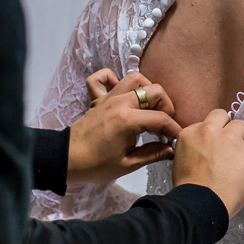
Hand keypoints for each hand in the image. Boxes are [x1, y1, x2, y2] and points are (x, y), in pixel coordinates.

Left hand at [66, 70, 183, 184]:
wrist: (66, 160)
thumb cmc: (95, 165)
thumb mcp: (128, 164)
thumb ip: (153, 154)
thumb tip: (171, 150)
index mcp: (128, 120)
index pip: (161, 118)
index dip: (173, 128)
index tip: (176, 138)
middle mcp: (119, 103)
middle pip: (153, 90)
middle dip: (165, 105)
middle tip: (163, 123)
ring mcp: (107, 98)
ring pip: (133, 78)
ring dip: (146, 88)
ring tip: (148, 106)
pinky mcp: (96, 99)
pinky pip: (101, 78)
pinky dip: (111, 78)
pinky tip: (120, 91)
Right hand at [172, 109, 243, 218]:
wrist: (201, 204)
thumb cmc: (190, 189)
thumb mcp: (181, 160)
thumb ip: (194, 146)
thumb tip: (205, 147)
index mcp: (190, 133)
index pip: (207, 122)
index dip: (212, 133)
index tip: (214, 143)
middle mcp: (210, 131)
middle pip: (223, 116)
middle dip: (226, 129)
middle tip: (227, 146)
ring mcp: (231, 139)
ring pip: (242, 126)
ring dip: (240, 139)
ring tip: (236, 159)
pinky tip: (242, 173)